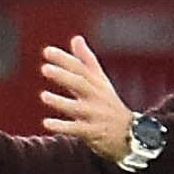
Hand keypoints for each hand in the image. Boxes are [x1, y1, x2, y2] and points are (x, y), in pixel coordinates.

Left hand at [36, 35, 134, 162]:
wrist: (130, 134)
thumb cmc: (109, 104)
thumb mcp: (100, 81)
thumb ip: (86, 61)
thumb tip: (76, 38)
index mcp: (97, 83)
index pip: (80, 68)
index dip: (64, 60)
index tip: (47, 51)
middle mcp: (97, 97)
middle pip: (80, 84)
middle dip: (63, 76)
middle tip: (45, 68)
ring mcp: (96, 115)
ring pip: (77, 108)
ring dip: (60, 102)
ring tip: (43, 96)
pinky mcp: (94, 132)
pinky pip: (77, 129)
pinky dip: (62, 126)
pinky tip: (47, 123)